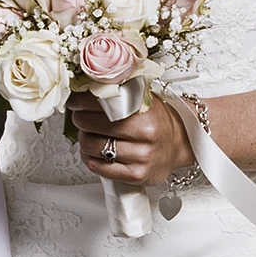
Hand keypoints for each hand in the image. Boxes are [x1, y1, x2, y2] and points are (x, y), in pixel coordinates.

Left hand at [70, 92, 194, 186]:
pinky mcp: (138, 175)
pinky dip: (89, 158)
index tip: (75, 101)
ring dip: (83, 139)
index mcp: (143, 109)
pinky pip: (100, 168)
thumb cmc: (156, 119)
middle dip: (80, 120)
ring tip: (88, 134)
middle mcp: (144, 133)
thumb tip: (84, 81)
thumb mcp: (142, 96)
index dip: (80, 101)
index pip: (99, 102)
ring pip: (92, 146)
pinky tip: (93, 152)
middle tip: (80, 118)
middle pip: (90, 124)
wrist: (180, 143)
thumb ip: (117, 87)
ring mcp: (142, 156)